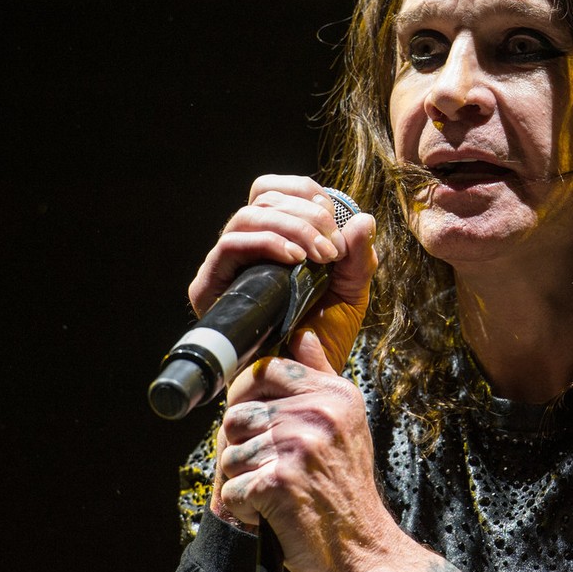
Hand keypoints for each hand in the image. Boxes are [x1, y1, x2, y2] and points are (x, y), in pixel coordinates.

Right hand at [189, 175, 376, 374]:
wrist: (300, 381)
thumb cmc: (321, 340)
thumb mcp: (351, 293)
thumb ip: (358, 257)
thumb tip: (363, 219)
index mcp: (274, 239)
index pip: (276, 190)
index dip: (306, 193)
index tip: (335, 220)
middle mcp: (246, 248)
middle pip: (263, 196)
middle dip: (306, 213)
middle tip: (332, 247)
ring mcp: (225, 266)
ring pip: (247, 215)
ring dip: (291, 227)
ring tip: (320, 256)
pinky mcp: (209, 286)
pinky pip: (230, 245)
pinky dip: (266, 242)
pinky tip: (295, 260)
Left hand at [214, 336, 457, 571]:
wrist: (365, 552)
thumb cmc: (347, 494)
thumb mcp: (346, 425)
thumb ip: (320, 377)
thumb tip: (303, 336)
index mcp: (335, 395)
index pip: (264, 370)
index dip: (248, 398)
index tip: (260, 427)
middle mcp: (319, 414)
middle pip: (237, 414)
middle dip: (242, 449)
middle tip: (270, 472)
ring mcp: (299, 447)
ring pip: (228, 453)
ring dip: (241, 482)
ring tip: (274, 496)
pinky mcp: (279, 482)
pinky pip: (231, 488)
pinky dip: (242, 510)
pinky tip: (270, 515)